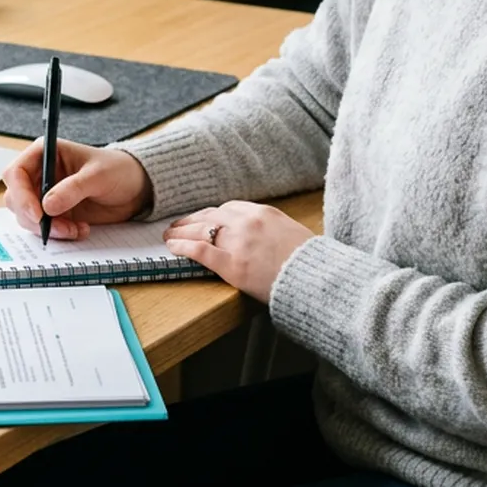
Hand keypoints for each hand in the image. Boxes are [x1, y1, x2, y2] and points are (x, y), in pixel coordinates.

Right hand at [1, 138, 152, 240]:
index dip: (21, 194)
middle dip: (34, 217)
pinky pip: (44, 228)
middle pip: (16, 198)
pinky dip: (59, 234)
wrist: (134, 188)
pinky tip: (80, 230)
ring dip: (49, 228)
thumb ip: (73, 189)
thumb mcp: (98, 175)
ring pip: (27, 217)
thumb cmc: (117, 170)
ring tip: (75, 229)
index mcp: (44, 153)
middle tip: (58, 228)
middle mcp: (39, 174)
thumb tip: (47, 206)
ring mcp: (44, 195)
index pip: (16, 172)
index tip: (38, 214)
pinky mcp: (54, 214)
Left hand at [165, 202, 314, 301]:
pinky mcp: (232, 264)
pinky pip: (199, 250)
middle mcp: (247, 222)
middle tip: (179, 225)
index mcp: (263, 212)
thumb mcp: (291, 233)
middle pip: (210, 216)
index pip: (228, 208)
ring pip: (200, 231)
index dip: (210, 214)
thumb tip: (259, 236)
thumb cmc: (308, 261)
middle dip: (191, 221)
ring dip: (181, 232)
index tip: (202, 219)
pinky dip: (183, 247)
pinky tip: (173, 248)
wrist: (316, 278)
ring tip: (169, 236)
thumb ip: (271, 229)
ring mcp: (238, 242)